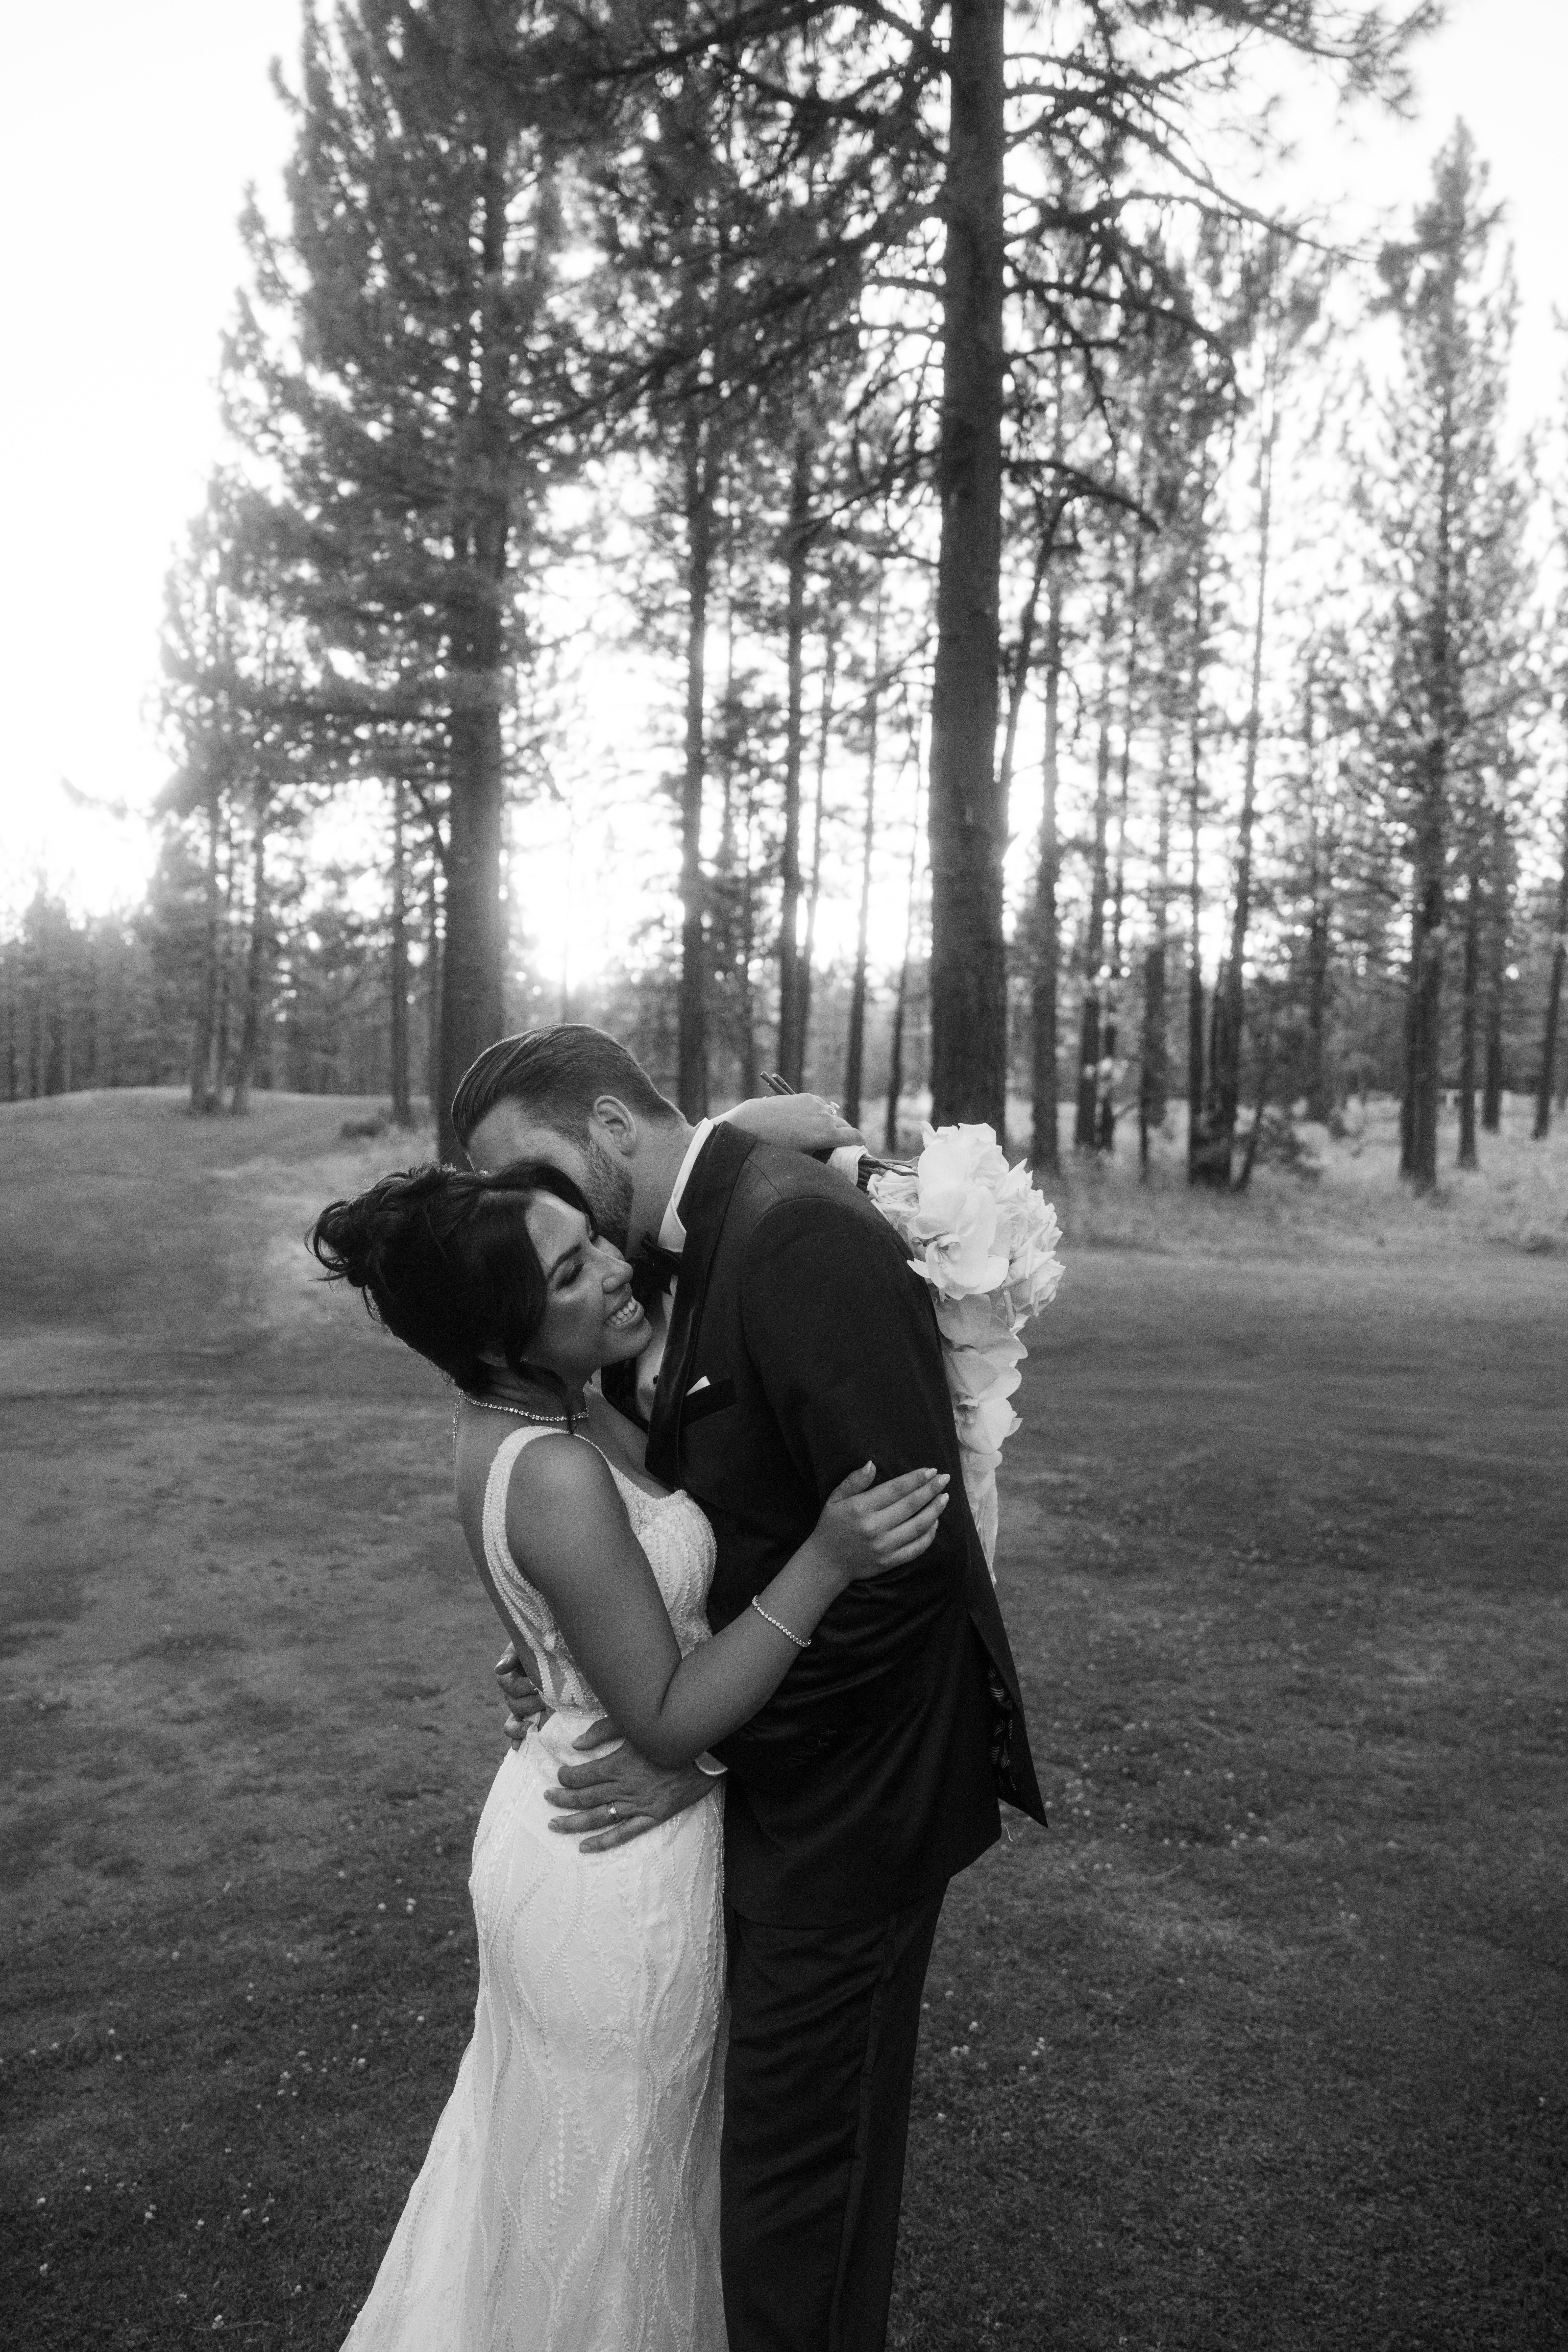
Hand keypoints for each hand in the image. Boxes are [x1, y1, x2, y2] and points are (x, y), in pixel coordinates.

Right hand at [495, 1643, 548, 1748]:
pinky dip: (516, 1740)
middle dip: (529, 1704)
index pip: (507, 1684)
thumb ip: (513, 1654)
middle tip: (545, 1701)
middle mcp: (513, 1694)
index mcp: (511, 1675)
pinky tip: (519, 1747)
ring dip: (521, 1726)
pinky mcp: (529, 1719)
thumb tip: (499, 1668)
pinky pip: (517, 1733)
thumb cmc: (544, 1647)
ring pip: (512, 1722)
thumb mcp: (528, 1645)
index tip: (537, 1685)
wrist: (560, 1654)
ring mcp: (521, 1708)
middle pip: (512, 1704)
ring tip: (532, 1727)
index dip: (520, 1687)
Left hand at [544, 1719, 717, 1852]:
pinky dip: (603, 1842)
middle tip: (547, 1799)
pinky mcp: (651, 1817)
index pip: (582, 1775)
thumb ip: (602, 1732)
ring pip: (598, 1818)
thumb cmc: (668, 1736)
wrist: (706, 1755)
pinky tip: (585, 1847)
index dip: (566, 1777)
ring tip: (555, 1825)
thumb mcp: (633, 1726)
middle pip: (585, 1797)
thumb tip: (576, 1744)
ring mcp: (637, 1805)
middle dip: (563, 1799)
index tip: (559, 1775)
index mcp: (618, 1764)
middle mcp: (624, 1787)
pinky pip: (623, 1833)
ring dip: (574, 1822)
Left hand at [724, 1092, 864, 1155]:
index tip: (858, 1148)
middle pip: (845, 1126)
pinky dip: (819, 1113)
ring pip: (832, 1115)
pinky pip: (820, 1105)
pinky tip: (806, 1119)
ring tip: (817, 1131)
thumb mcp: (802, 1158)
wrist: (756, 1121)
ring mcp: (816, 1105)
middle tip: (837, 1144)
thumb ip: (822, 1158)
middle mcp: (826, 1117)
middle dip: (845, 1134)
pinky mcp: (806, 1097)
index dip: (859, 1143)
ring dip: (830, 1123)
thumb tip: (835, 1163)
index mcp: (828, 1134)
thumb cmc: (778, 1146)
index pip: (856, 1136)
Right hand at [812, 1461, 949, 1582]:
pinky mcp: (889, 1561)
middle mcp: (874, 1527)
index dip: (916, 1479)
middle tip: (945, 1479)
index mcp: (861, 1508)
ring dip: (935, 1510)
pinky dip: (929, 1535)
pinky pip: (916, 1548)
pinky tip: (935, 1522)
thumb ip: (854, 1481)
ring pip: (918, 1526)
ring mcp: (883, 1546)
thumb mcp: (835, 1499)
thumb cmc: (831, 1526)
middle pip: (911, 1505)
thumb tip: (872, 1464)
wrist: (827, 1563)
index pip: (896, 1489)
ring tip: (944, 1498)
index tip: (932, 1471)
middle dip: (931, 1490)